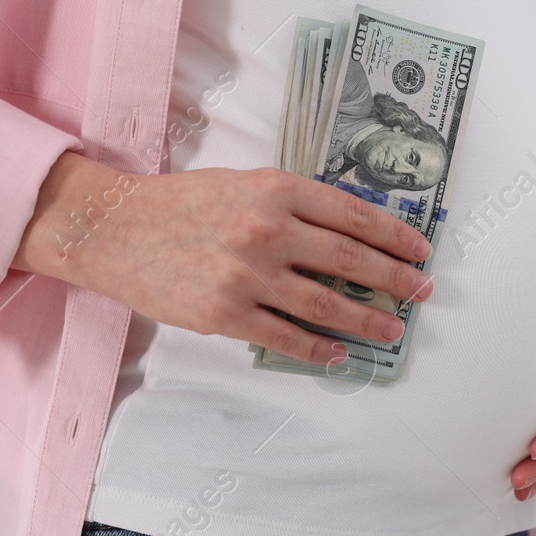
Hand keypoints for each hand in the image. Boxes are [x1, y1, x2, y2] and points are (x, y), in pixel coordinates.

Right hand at [12, 152, 433, 364]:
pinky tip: (339, 352)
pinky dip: (319, 347)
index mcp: (276, 189)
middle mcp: (267, 229)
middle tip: (422, 291)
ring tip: (392, 329)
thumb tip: (351, 232)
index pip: (354, 214)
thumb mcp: (244, 183)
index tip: (421, 249)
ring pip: (326, 304)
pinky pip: (286, 336)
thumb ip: (294, 203)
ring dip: (367, 320)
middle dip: (395, 278)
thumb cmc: (182, 203)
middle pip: (351, 260)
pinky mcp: (225, 314)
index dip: (395, 235)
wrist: (113, 228)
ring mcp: (247, 275)